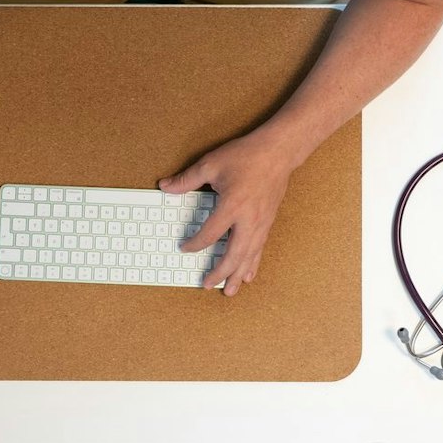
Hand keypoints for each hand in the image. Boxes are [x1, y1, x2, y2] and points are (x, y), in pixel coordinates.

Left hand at [161, 129, 302, 296]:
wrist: (278, 151)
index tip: (184, 248)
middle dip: (219, 273)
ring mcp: (261, 224)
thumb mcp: (211, 164)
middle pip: (233, 255)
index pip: (210, 234)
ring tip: (229, 291)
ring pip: (248, 257)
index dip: (195, 244)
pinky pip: (259, 249)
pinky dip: (252, 264)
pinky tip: (248, 275)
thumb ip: (186, 180)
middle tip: (206, 284)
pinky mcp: (268, 223)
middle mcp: (248, 220)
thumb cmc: (246, 156)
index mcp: (232, 206)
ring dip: (237, 275)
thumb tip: (164, 187)